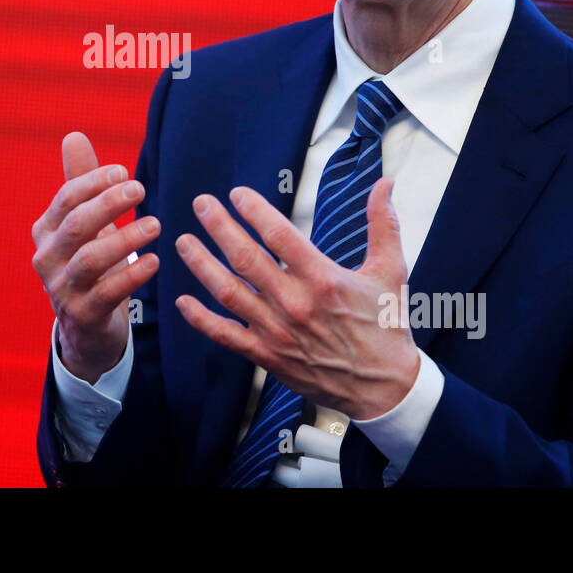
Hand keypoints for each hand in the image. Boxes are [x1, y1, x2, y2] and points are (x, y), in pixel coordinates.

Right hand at [32, 132, 160, 384]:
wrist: (85, 325)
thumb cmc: (88, 262)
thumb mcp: (84, 223)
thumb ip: (80, 181)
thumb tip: (74, 136)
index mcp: (46, 231)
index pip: (66, 199)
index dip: (94, 182)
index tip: (124, 171)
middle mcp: (47, 259)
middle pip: (76, 225)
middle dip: (108, 203)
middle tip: (140, 188)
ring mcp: (62, 290)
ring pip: (90, 259)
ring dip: (125, 239)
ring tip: (155, 224)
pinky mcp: (82, 316)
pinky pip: (107, 293)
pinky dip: (132, 275)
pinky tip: (155, 260)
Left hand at [173, 178, 418, 419]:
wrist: (385, 388)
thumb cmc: (386, 327)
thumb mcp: (390, 271)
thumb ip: (382, 224)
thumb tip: (384, 184)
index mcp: (324, 280)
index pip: (280, 235)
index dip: (254, 211)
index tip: (237, 194)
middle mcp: (296, 304)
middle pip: (247, 259)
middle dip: (219, 227)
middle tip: (201, 204)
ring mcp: (278, 331)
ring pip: (229, 293)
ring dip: (202, 265)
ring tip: (184, 242)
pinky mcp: (268, 356)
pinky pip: (226, 335)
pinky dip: (201, 319)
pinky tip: (182, 302)